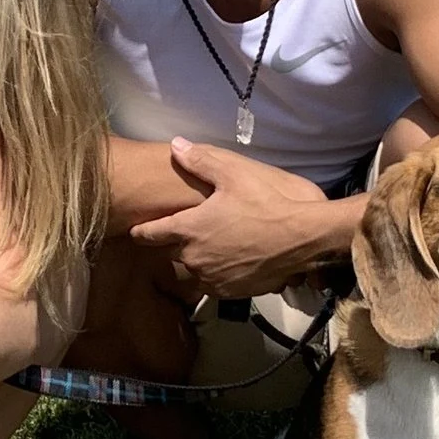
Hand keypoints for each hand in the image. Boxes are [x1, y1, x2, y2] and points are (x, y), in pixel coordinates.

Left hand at [130, 138, 346, 302]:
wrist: (302, 239)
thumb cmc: (267, 202)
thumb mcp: (234, 173)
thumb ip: (200, 161)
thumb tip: (175, 145)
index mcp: (188, 229)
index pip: (152, 233)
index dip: (143, 230)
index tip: (136, 231)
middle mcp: (194, 257)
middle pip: (173, 252)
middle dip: (177, 243)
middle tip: (189, 231)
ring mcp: (212, 278)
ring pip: (193, 270)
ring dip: (197, 260)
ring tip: (212, 247)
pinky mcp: (231, 293)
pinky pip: (213, 284)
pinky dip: (217, 273)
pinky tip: (230, 261)